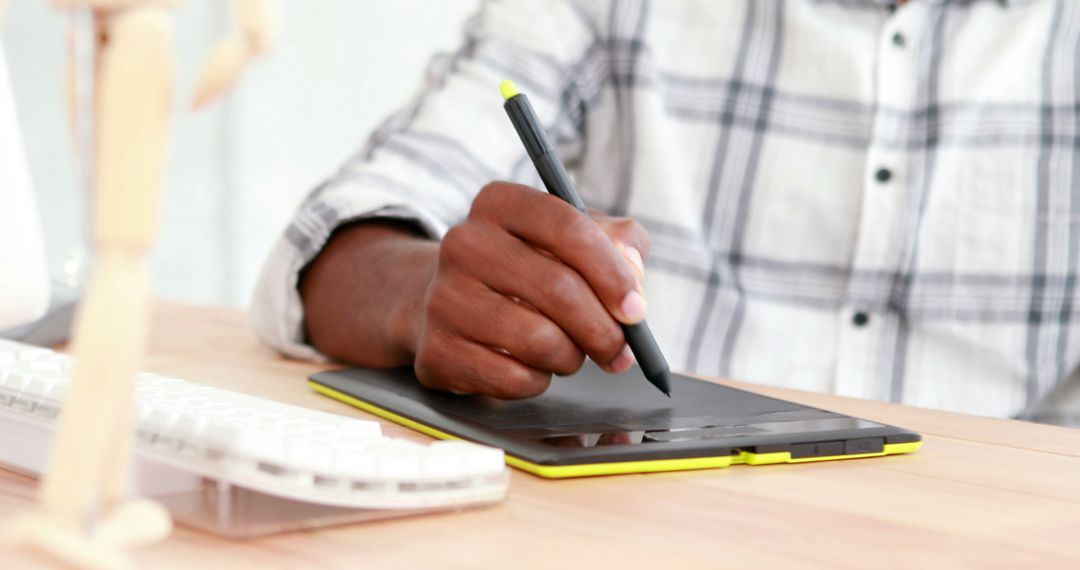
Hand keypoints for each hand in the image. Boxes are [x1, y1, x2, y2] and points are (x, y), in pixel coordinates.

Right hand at [413, 181, 649, 398]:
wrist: (446, 304)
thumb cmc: (525, 269)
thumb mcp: (569, 239)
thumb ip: (615, 241)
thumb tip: (632, 268)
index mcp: (499, 203)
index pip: (569, 229)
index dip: (612, 273)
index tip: (636, 309)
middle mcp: (464, 243)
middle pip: (559, 289)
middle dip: (603, 329)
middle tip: (620, 350)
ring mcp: (444, 297)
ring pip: (539, 340)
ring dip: (571, 357)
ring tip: (569, 353)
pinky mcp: (437, 350)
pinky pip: (513, 378)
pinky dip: (537, 381)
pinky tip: (532, 367)